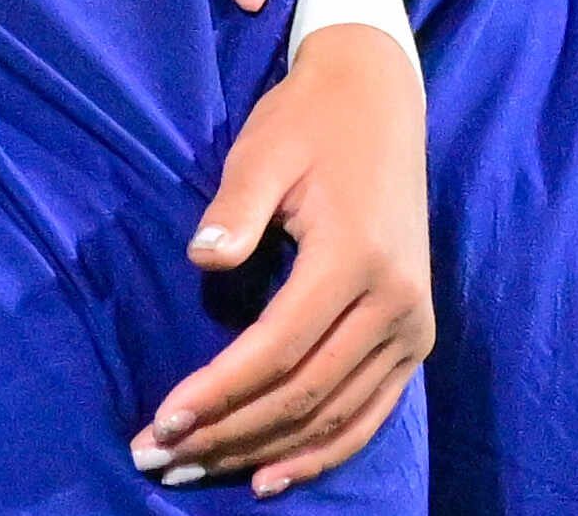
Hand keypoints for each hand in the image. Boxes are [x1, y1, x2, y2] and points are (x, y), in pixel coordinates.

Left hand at [141, 22, 430, 492]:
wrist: (380, 102)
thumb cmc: (308, 124)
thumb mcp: (262, 152)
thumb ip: (236, 209)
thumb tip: (203, 259)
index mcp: (355, 259)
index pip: (276, 349)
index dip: (218, 392)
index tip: (162, 420)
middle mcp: (396, 305)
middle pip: (304, 394)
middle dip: (228, 434)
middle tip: (160, 459)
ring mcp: (413, 327)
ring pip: (337, 415)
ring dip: (266, 452)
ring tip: (199, 473)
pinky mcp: (416, 337)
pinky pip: (372, 412)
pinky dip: (325, 451)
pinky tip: (273, 475)